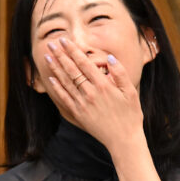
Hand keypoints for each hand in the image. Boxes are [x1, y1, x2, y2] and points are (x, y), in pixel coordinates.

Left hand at [42, 37, 143, 152]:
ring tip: (48, 57)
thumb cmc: (130, 115)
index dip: (73, 51)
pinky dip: (57, 88)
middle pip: (72, 70)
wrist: (123, 140)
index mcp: (104, 86)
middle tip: (52, 44)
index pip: (84, 63)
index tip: (65, 41)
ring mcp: (82, 104)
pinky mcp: (78, 114)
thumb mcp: (131, 92)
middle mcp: (90, 93)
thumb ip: (120, 73)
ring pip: (66, 82)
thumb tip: (109, 58)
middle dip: (61, 56)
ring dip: (56, 68)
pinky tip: (50, 79)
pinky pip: (64, 98)